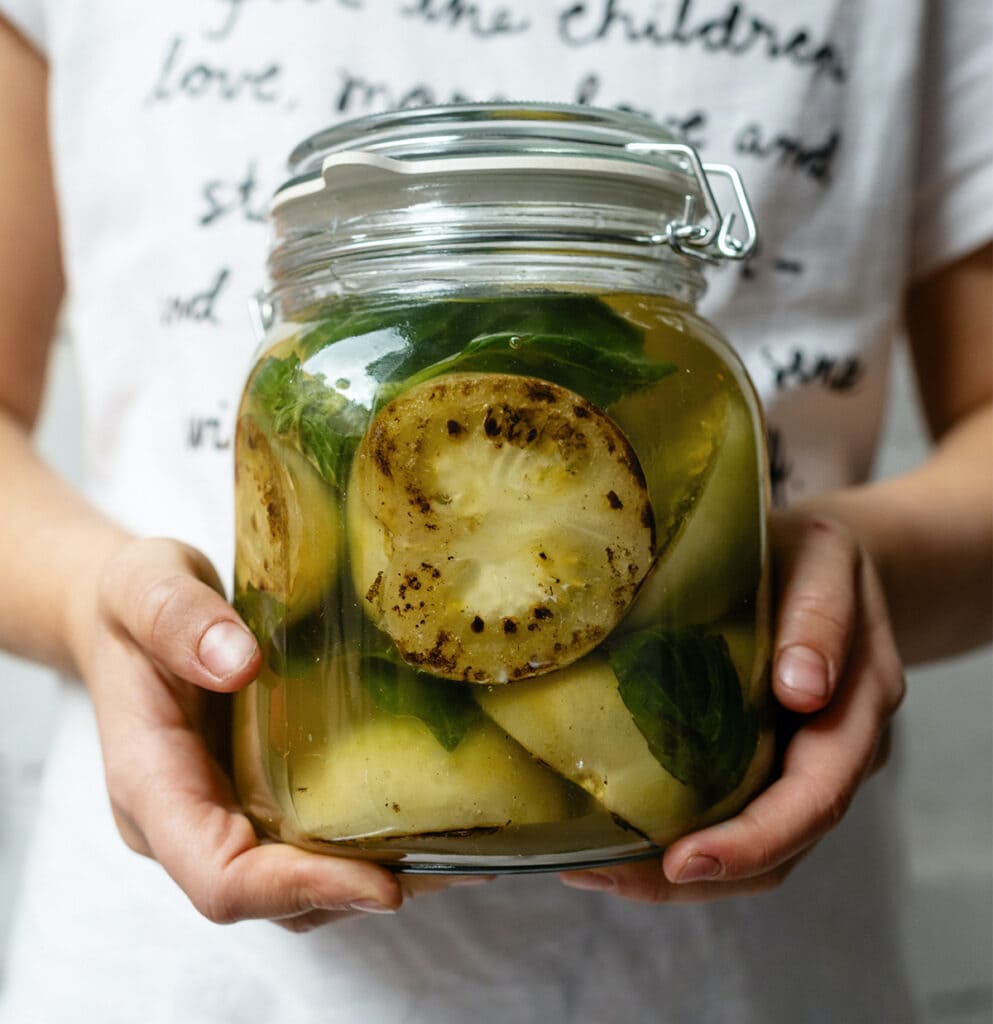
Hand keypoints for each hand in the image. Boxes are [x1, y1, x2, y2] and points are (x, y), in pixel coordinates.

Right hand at [76, 536, 473, 930]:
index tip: (382, 883)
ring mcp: (225, 813)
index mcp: (151, 786)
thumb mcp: (142, 585)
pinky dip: (369, 843)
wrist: (130, 613)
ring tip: (462, 851)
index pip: (219, 877)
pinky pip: (311, 842)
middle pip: (273, 897)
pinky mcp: (258, 795)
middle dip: (359, 890)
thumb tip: (238, 661)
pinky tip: (432, 815)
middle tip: (453, 864)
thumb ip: (175, 618)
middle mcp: (189, 820)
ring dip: (376, 877)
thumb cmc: (130, 601)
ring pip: (299, 884)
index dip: (299, 889)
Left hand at [559, 510, 905, 901]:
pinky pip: (730, 814)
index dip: (754, 840)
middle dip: (696, 876)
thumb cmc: (819, 557)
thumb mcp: (826, 560)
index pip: (815, 797)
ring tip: (593, 869)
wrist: (829, 564)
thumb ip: (822, 615)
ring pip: (753, 849)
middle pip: (780, 845)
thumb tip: (804, 689)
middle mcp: (833, 751)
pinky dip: (677, 836)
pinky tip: (617, 834)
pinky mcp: (762, 757)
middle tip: (603, 876)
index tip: (684, 860)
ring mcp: (798, 761)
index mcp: (856, 708)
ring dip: (676, 873)